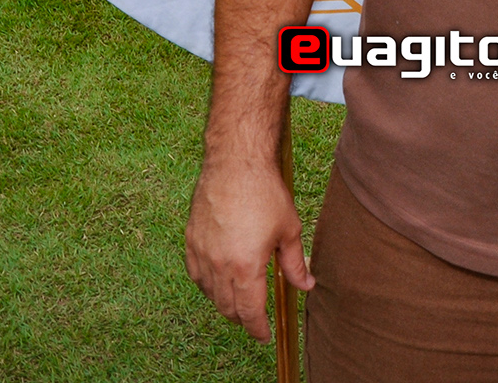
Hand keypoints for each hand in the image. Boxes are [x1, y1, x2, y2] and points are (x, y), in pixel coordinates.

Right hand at [184, 157, 314, 341]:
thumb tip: (306, 285)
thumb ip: (295, 264)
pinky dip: (207, 285)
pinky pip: (195, 274)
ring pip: (210, 293)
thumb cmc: (264, 192)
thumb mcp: (288, 230)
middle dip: (242, 318)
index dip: (257, 328)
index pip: (249, 312)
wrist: (236, 161)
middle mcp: (219, 265)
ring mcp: (202, 252)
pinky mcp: (191, 239)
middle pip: (227, 307)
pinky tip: (217, 281)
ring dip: (224, 302)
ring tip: (239, 300)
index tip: (264, 335)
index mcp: (245, 267)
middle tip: (254, 319)